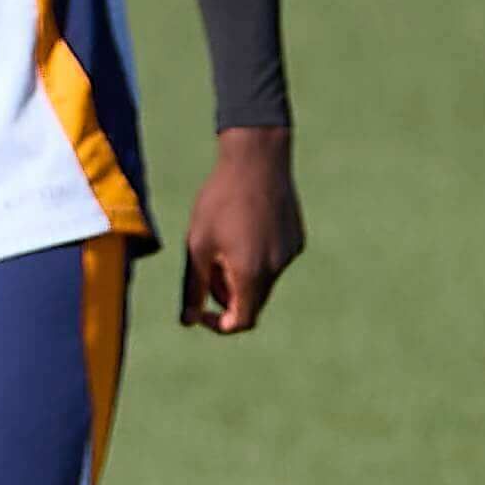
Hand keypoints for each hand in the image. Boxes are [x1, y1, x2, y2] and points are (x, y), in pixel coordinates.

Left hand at [176, 126, 302, 333]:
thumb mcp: (197, 245)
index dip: (218, 324)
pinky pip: (273, 262)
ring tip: (223, 242)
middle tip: (206, 268)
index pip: (241, 321)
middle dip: (226, 296)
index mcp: (251, 273)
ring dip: (240, 276)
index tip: (201, 312)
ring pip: (262, 281)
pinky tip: (244, 228)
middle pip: (251, 302)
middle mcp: (277, 267)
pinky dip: (255, 259)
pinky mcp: (297, 239)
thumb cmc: (220, 201)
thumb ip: (193, 287)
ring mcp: (290, 253)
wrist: (257, 159)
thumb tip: (188, 320)